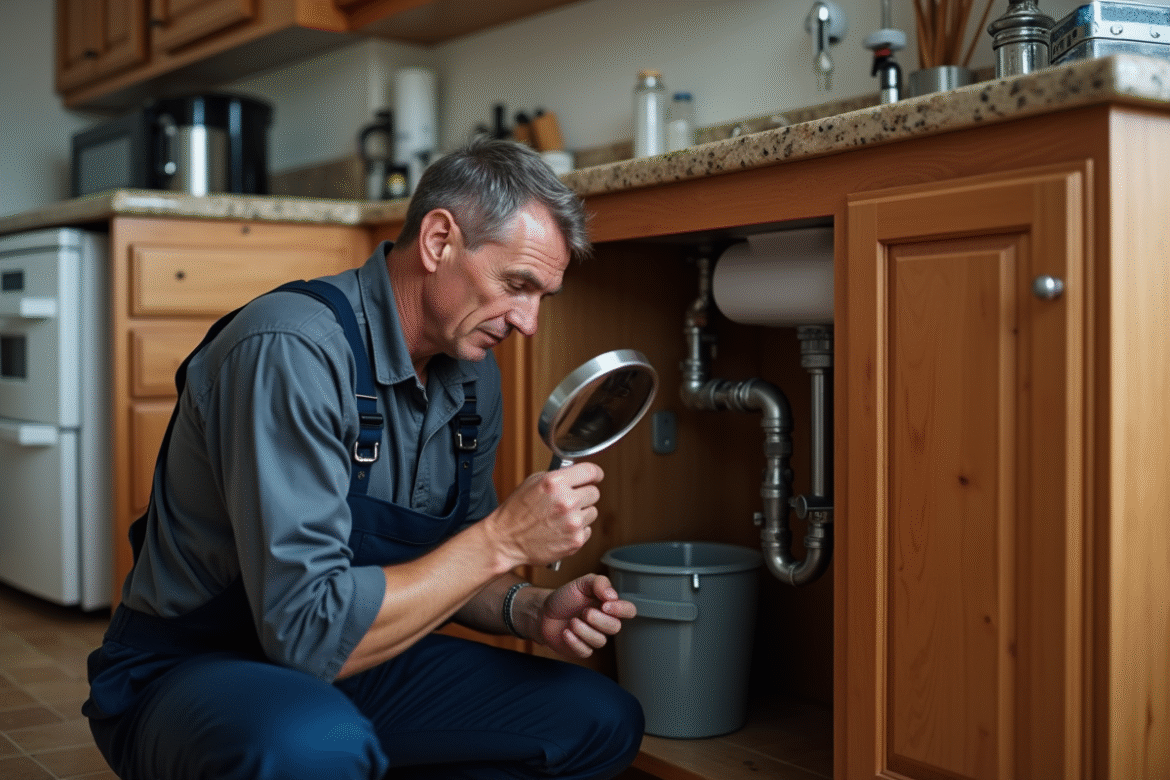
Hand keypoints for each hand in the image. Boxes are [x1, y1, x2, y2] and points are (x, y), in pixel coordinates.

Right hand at [485, 463, 603, 567]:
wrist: (506, 540)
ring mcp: (573, 523)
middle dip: (584, 495)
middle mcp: (567, 501)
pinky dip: (577, 531)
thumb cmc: (517, 511)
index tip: (596, 477)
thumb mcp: (533, 482)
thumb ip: (559, 477)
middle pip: (594, 492)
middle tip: (569, 501)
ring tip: (561, 518)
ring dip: (581, 514)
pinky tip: (560, 530)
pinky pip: (588, 530)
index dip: (595, 474)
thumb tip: (579, 476)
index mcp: (555, 482)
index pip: (591, 471)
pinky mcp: (576, 541)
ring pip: (592, 512)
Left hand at [536, 574, 636, 658]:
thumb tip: (613, 595)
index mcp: (608, 606)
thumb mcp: (581, 583)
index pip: (628, 610)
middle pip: (615, 627)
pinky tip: (566, 632)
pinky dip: (574, 641)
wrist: (543, 612)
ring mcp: (593, 637)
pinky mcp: (582, 649)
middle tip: (584, 612)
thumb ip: (599, 583)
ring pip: (600, 641)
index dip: (621, 609)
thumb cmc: (565, 598)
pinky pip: (586, 651)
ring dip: (584, 630)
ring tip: (572, 621)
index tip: (605, 604)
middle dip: (599, 620)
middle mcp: (604, 622)